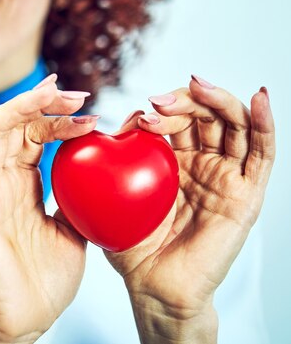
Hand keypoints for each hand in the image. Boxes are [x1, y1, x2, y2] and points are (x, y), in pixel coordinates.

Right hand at [0, 74, 97, 342]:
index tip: (81, 100)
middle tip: (74, 92)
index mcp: (24, 188)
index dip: (53, 114)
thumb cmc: (43, 281)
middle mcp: (3, 184)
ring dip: (20, 109)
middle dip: (43, 105)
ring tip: (49, 91)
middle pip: (16, 128)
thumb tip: (98, 174)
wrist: (24, 320)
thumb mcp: (72, 230)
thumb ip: (75, 200)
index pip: (34, 137)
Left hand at [106, 76, 274, 343]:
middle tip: (160, 101)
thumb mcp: (113, 196)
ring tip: (198, 88)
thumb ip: (111, 162)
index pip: (178, 120)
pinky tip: (260, 97)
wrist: (153, 287)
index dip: (164, 108)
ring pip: (234, 125)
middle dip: (186, 100)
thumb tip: (112, 124)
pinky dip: (264, 123)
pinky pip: (262, 154)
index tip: (142, 110)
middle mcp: (203, 165)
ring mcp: (227, 178)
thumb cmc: (132, 245)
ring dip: (218, 100)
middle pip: (206, 116)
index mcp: (174, 162)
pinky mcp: (247, 195)